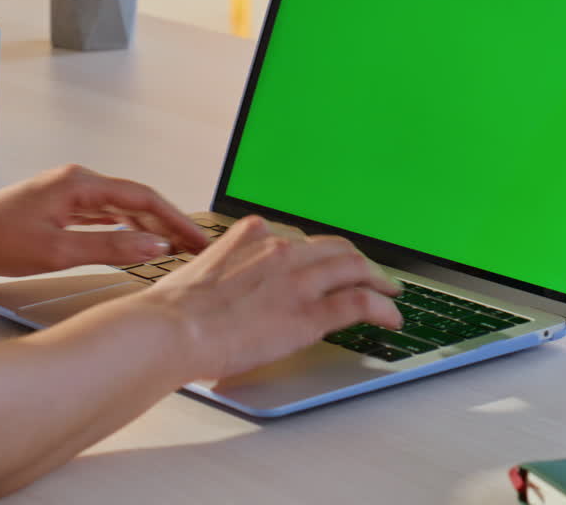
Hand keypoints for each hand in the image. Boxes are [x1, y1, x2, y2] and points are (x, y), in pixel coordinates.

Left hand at [0, 164, 208, 279]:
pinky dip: (122, 233)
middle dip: (167, 225)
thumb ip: (111, 249)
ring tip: (173, 250)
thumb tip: (156, 247)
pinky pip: (100, 219)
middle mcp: (76, 184)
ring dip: (147, 229)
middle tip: (195, 249)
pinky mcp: (54, 213)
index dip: (176, 220)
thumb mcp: (58, 251)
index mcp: (80, 184)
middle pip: (135, 203)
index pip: (144, 199)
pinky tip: (133, 245)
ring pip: (118, 212)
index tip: (199, 240)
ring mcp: (64, 197)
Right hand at [130, 215, 402, 380]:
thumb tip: (222, 276)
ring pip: (355, 269)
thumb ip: (222, 263)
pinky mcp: (310, 314)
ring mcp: (299, 281)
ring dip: (378, 279)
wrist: (173, 328)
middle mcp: (281, 251)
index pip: (297, 239)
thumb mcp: (198, 268)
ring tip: (390, 292)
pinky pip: (360, 303)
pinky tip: (391, 317)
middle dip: (357, 260)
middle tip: (369, 273)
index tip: (324, 262)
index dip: (318, 253)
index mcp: (252, 237)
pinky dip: (383, 307)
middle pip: (335, 248)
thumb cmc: (174, 309)